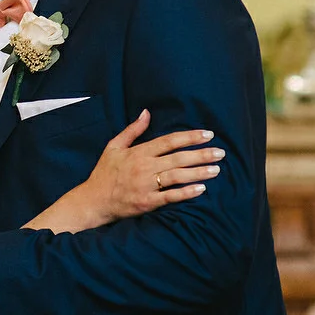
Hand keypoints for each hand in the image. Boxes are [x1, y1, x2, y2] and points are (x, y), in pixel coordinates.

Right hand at [82, 111, 220, 221]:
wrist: (93, 200)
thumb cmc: (105, 173)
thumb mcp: (114, 146)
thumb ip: (132, 130)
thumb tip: (146, 112)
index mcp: (138, 152)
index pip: (169, 141)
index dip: (189, 137)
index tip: (207, 134)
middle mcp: (144, 167)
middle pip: (178, 158)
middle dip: (201, 154)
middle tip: (220, 153)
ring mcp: (145, 185)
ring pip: (177, 176)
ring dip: (198, 172)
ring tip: (215, 169)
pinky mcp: (146, 202)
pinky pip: (170, 197)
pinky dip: (185, 193)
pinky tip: (201, 189)